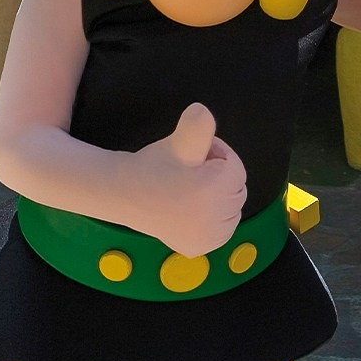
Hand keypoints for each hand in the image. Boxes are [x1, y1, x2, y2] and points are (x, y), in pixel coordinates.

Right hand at [124, 102, 247, 256]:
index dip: (217, 156)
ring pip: (232, 209)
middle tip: (189, 172)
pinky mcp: (200, 248)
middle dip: (219, 176)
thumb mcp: (179, 141)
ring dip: (218, 196)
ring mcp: (207, 239)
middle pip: (236, 189)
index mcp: (213, 191)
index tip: (194, 157)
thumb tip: (202, 112)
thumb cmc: (154, 166)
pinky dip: (214, 217)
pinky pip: (223, 228)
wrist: (125, 194)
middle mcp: (213, 221)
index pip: (236, 168)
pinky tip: (193, 208)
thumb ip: (197, 125)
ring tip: (189, 189)